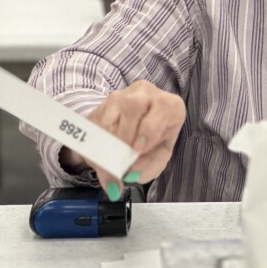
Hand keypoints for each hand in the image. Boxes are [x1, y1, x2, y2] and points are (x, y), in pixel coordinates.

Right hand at [61, 80, 185, 198]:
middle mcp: (147, 92)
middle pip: (133, 107)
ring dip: (108, 140)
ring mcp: (124, 94)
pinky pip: (96, 120)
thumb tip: (128, 176)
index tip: (138, 150)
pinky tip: (103, 150)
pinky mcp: (104, 103)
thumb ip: (148, 167)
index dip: (149, 131)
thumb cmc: (155, 141)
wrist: (139, 132)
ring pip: (112, 112)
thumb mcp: (158, 156)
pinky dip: (97, 139)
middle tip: (120, 160)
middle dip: (124, 137)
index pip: (161, 109)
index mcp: (170, 105)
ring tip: (111, 159)